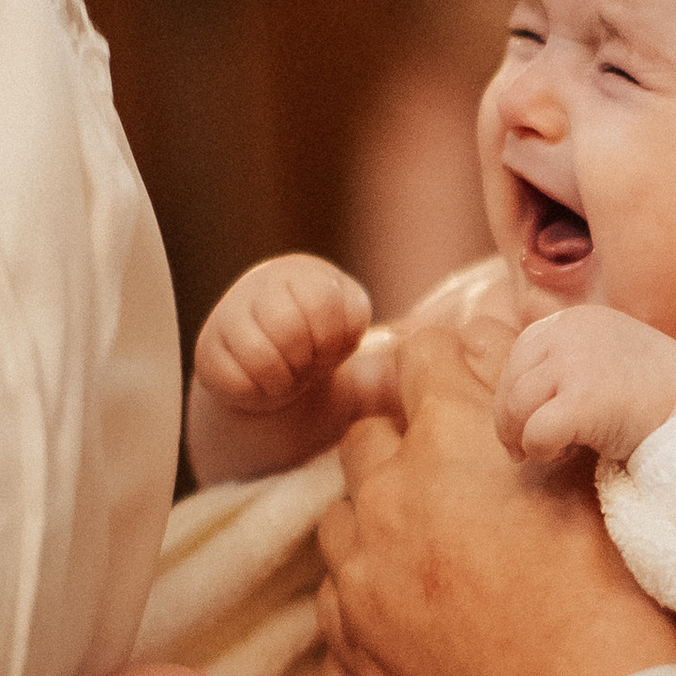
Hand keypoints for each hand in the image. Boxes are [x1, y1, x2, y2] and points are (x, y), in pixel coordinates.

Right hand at [187, 252, 384, 484]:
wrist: (280, 399)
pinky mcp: (208, 350)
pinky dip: (256, 391)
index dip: (333, 341)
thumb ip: (404, 345)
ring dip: (282, 377)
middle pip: (291, 328)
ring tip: (286, 375)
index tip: (333, 349)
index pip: (328, 306)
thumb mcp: (368, 348)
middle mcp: (268, 284)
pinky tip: (260, 385)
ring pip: (263, 353)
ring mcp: (232, 314)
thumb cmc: (332, 370)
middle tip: (306, 365)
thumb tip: (466, 348)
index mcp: (313, 276)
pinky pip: (237, 377)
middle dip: (306, 359)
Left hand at [319, 321, 675, 675]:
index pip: (420, 356)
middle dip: (403, 444)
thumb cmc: (608, 596)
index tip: (457, 380)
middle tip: (452, 477)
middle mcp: (389, 494)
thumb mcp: (590, 479)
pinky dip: (369, 582)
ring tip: (432, 545)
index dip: (442, 362)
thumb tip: (514, 333)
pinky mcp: (350, 635)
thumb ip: (544, 403)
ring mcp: (360, 569)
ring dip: (378, 515)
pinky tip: (417, 602)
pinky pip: (340, 584)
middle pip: (368, 435)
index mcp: (451, 440)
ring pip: (344, 512)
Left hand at [494, 304, 675, 463]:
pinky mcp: (581, 400)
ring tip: (555, 451)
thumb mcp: (602, 356)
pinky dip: (541, 451)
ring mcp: (573, 364)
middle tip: (526, 449)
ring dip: (524, 438)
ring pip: (515, 409)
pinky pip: (535, 433)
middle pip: (509, 384)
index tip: (532, 422)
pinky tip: (567, 453)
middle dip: (511, 422)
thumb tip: (507, 391)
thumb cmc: (653, 392)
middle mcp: (567, 333)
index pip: (519, 358)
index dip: (517, 396)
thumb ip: (563, 360)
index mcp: (571, 320)